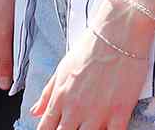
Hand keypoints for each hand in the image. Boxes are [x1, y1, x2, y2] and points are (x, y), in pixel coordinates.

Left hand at [30, 1, 154, 129]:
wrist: (118, 34)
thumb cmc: (90, 47)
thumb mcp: (62, 68)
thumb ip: (47, 93)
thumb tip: (34, 112)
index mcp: (61, 97)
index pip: (45, 127)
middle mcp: (76, 109)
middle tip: (72, 127)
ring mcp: (98, 113)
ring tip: (90, 126)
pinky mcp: (120, 112)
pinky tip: (108, 129)